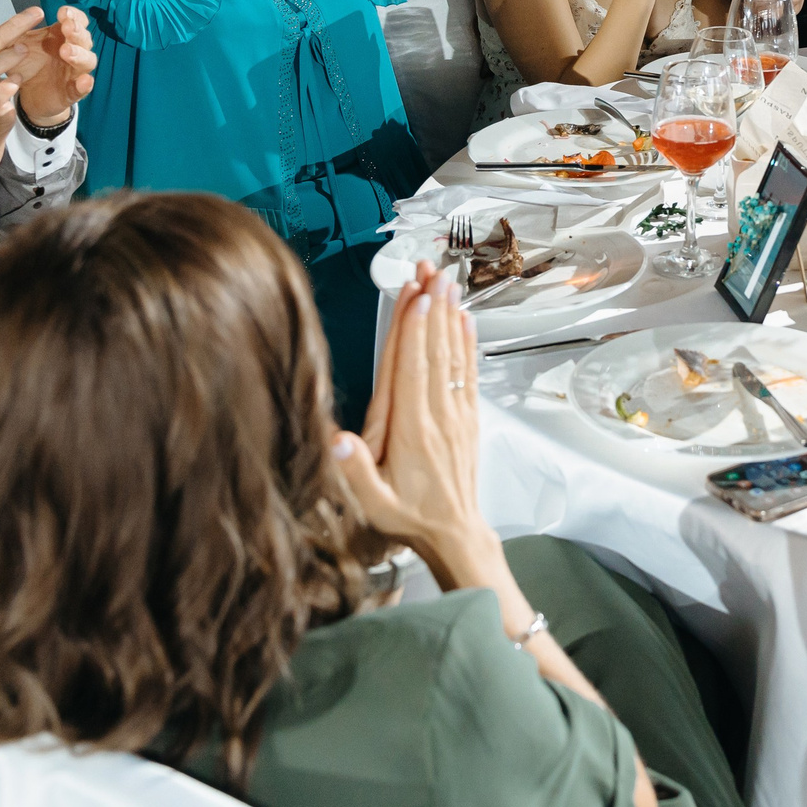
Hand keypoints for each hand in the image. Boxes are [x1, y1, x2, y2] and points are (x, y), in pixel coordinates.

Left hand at [14, 6, 94, 128]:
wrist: (26, 95)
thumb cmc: (23, 65)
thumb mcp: (11, 48)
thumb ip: (0, 38)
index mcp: (60, 36)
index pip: (76, 21)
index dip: (73, 15)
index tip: (61, 11)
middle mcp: (72, 52)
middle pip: (83, 38)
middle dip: (76, 31)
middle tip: (66, 27)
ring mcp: (73, 72)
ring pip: (86, 61)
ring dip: (79, 54)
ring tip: (66, 50)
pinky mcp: (71, 93)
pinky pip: (81, 89)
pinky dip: (84, 85)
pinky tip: (84, 81)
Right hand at [334, 266, 509, 589]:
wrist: (455, 534)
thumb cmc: (409, 518)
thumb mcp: (374, 504)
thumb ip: (355, 472)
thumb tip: (336, 440)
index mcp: (413, 432)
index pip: (413, 372)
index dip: (413, 333)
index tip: (415, 298)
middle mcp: (439, 416)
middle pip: (435, 352)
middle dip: (432, 309)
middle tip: (430, 272)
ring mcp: (457, 415)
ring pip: (454, 356)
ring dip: (450, 317)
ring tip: (447, 283)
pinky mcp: (468, 419)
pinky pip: (469, 373)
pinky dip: (468, 343)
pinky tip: (465, 321)